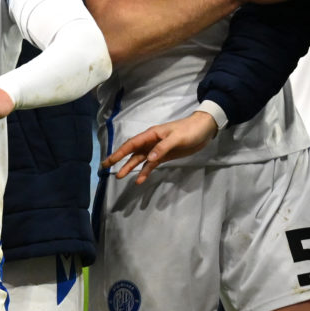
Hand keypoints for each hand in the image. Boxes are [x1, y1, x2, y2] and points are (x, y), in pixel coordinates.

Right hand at [105, 111, 219, 183]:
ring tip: (120, 176)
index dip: (119, 152)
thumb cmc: (189, 130)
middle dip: (118, 159)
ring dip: (130, 167)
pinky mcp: (164, 156)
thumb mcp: (177, 138)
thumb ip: (162, 148)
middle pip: (131, 152)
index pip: (131, 144)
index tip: (109, 161)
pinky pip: (151, 165)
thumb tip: (148, 158)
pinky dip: (145, 172)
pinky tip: (139, 180)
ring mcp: (156, 150)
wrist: (204, 130)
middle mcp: (150, 142)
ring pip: (139, 159)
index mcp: (151, 135)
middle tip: (106, 168)